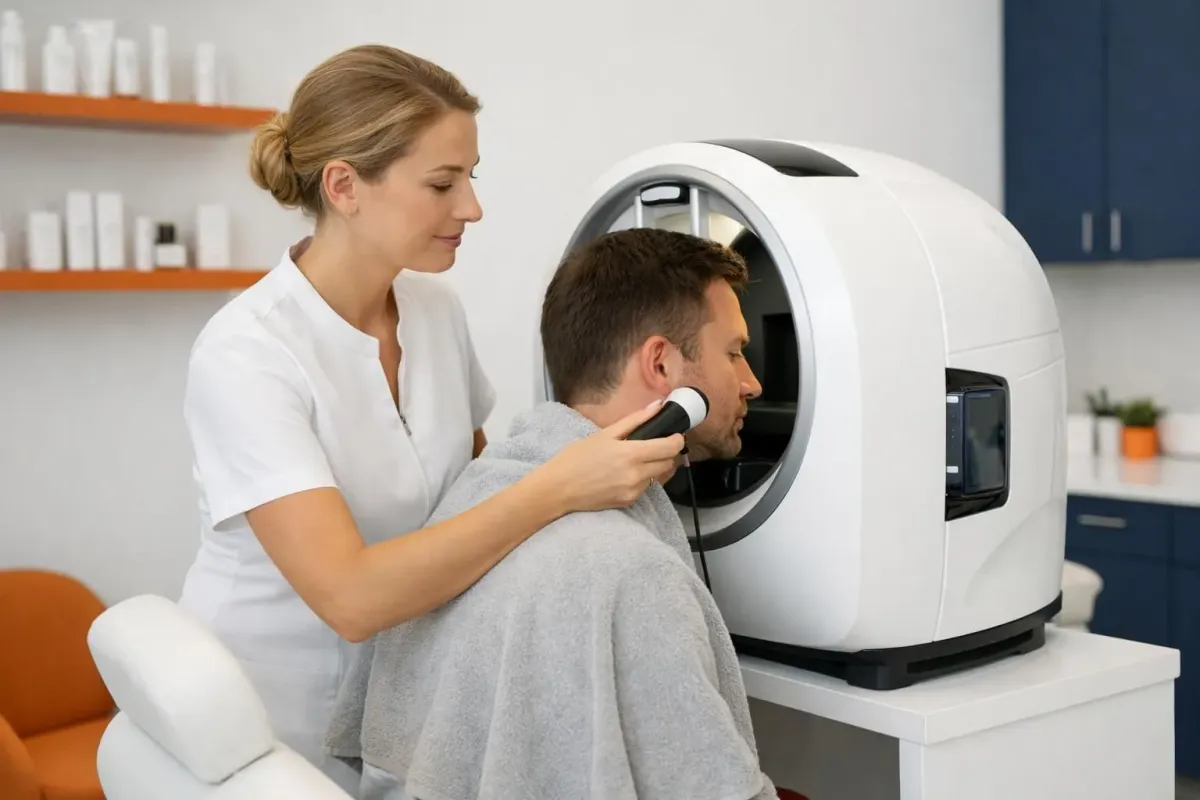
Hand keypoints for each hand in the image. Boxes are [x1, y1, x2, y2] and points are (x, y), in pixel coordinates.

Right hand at [537, 401, 685, 512]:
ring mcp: (633, 491)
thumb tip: (657, 406)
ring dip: (655, 466)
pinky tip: (626, 473)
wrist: (558, 488)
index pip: (669, 448)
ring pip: (659, 476)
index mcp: (630, 454)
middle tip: (656, 444)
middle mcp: (635, 475)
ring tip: (637, 458)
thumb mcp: (605, 433)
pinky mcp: (629, 502)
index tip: (675, 434)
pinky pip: (646, 487)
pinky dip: (643, 478)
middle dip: (667, 452)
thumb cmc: (576, 457)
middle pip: (669, 463)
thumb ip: (635, 420)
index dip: (677, 440)